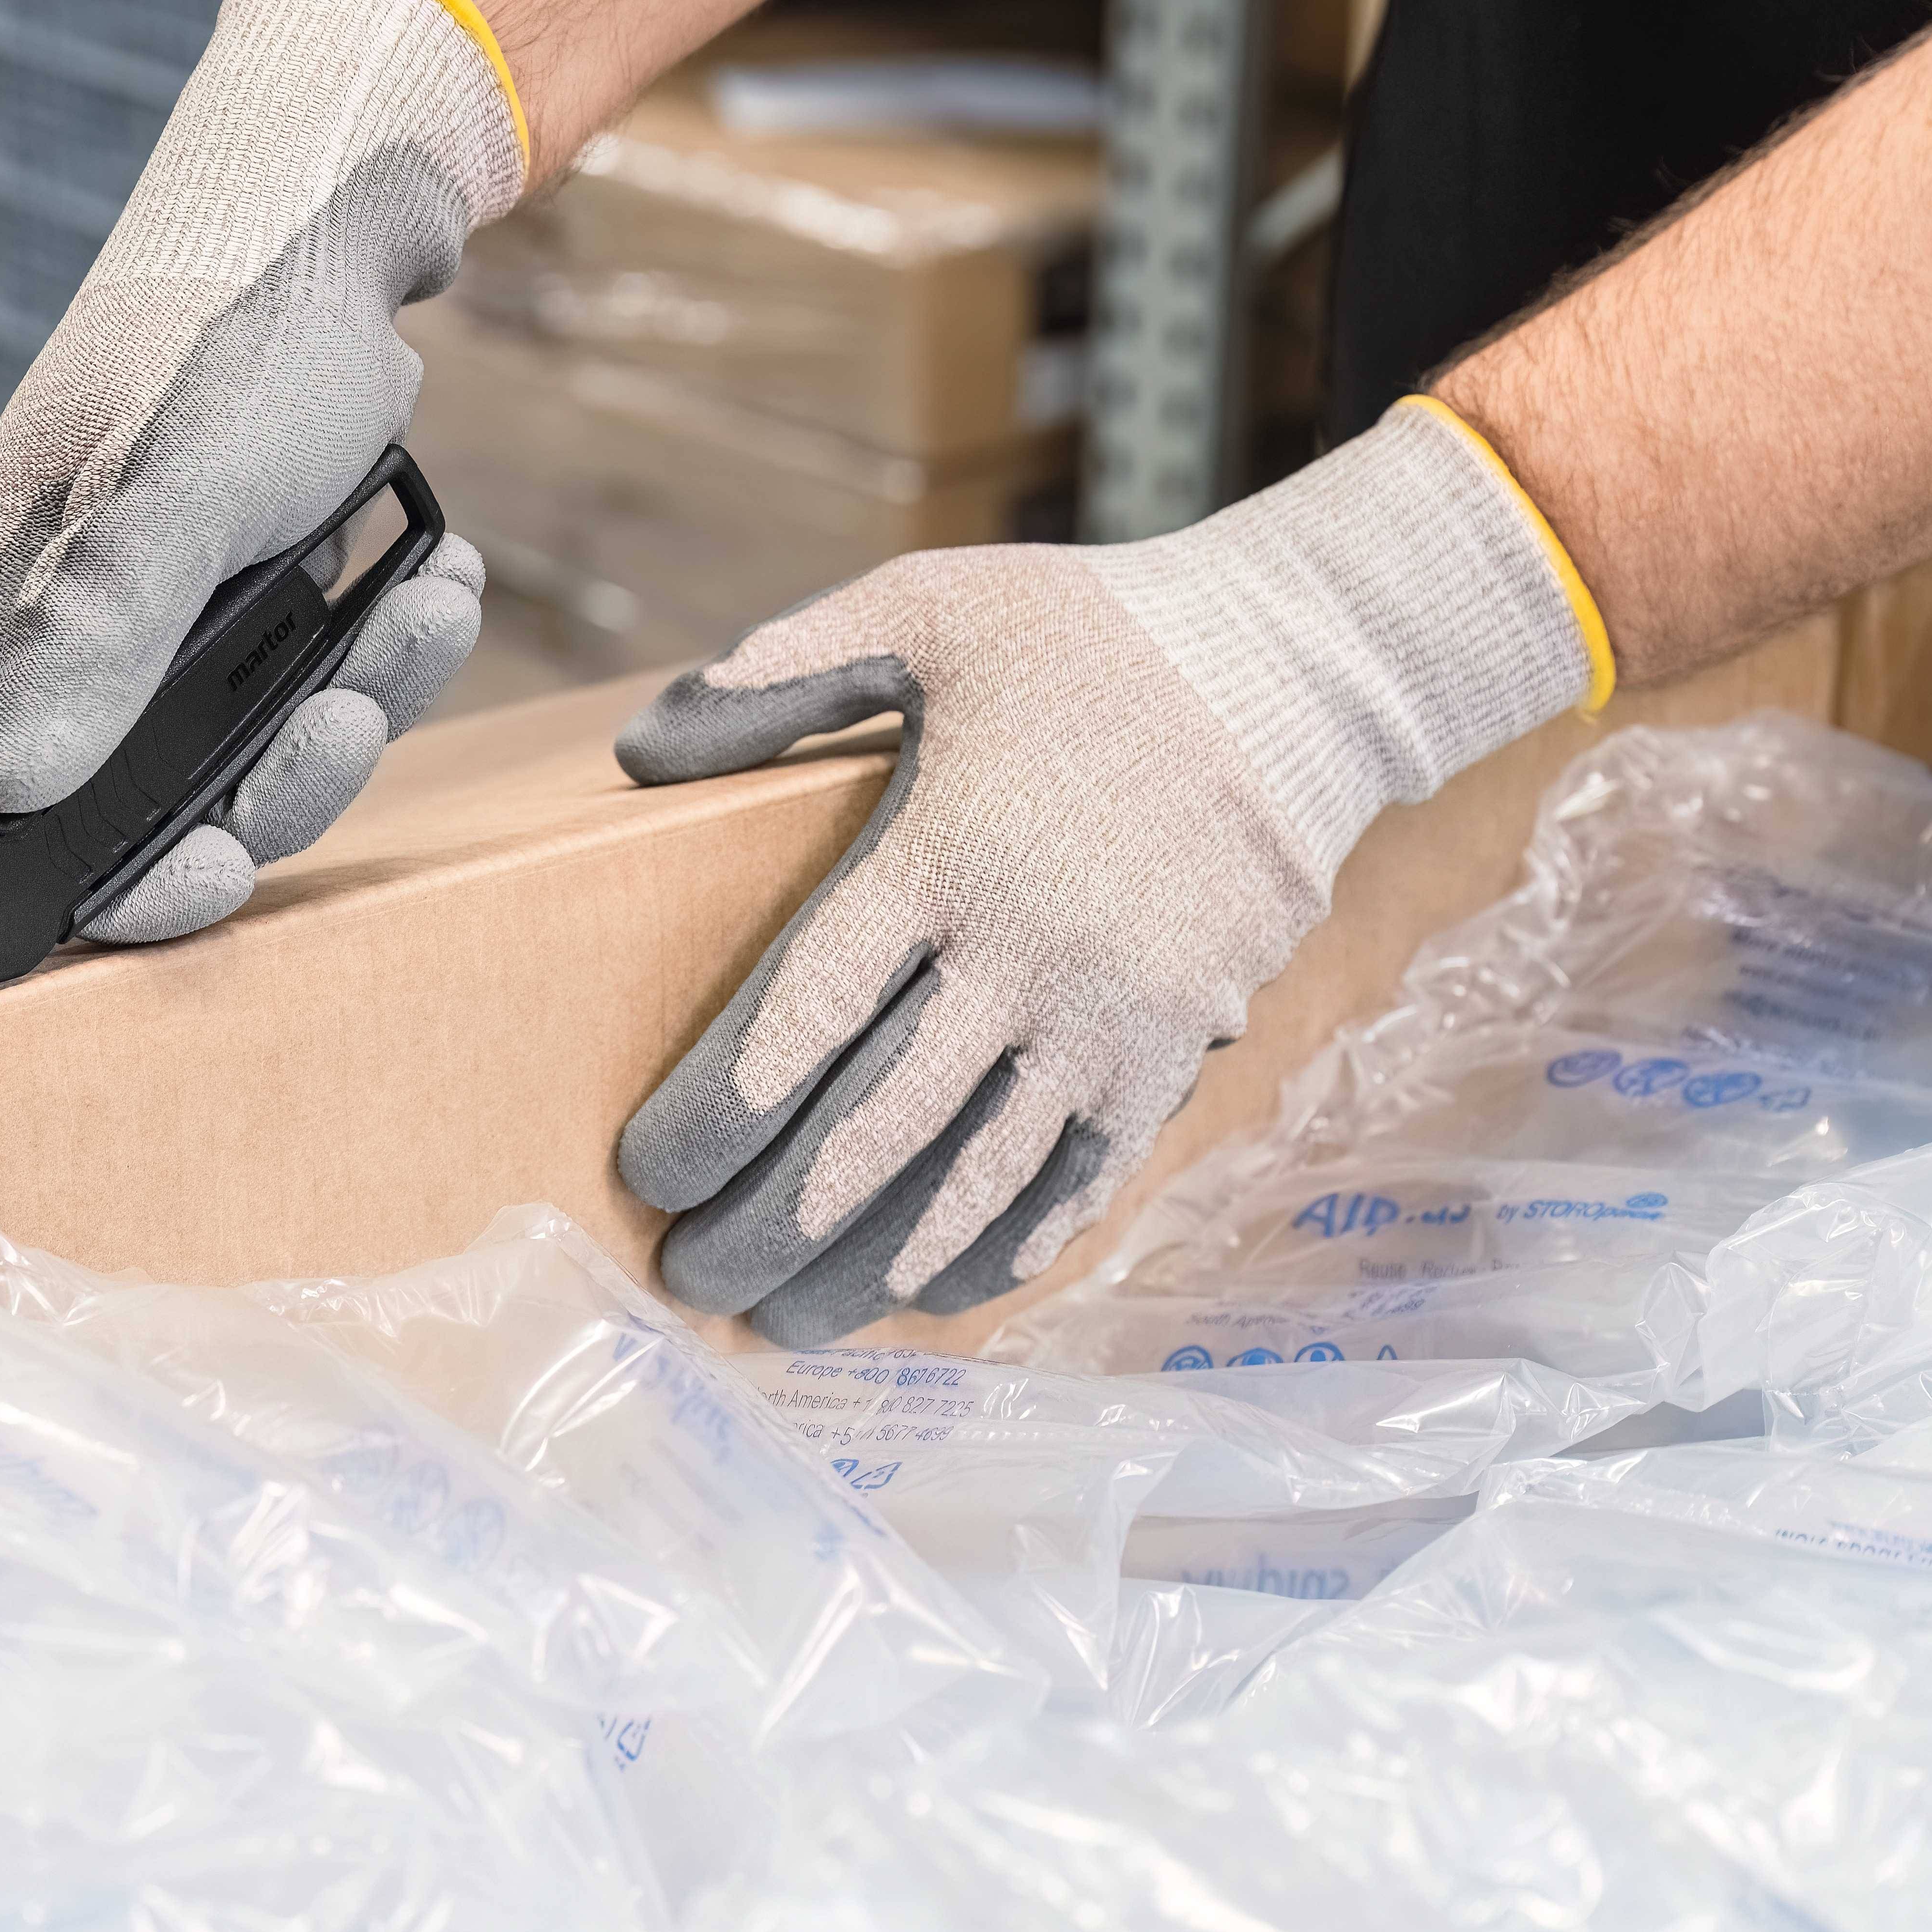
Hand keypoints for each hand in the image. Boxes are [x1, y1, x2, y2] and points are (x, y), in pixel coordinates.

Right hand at [0, 0, 524, 939]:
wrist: (325, 207)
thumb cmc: (231, 339)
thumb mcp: (171, 495)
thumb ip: (95, 645)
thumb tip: (5, 798)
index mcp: (9, 614)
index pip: (14, 819)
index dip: (115, 881)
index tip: (225, 871)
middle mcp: (70, 630)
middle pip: (157, 802)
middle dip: (282, 775)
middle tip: (356, 716)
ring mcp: (162, 609)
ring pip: (257, 742)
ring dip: (359, 698)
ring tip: (431, 609)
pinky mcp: (244, 582)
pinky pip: (313, 670)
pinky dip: (384, 642)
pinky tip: (439, 574)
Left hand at [615, 403, 1609, 1342]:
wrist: (1294, 672)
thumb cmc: (1088, 636)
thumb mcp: (925, 609)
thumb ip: (779, 674)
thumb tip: (637, 749)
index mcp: (941, 857)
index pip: (801, 1015)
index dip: (718, 1112)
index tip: (649, 1174)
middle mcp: (1023, 956)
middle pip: (872, 1124)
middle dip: (772, 1219)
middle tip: (691, 1279)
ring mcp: (1108, 1015)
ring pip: (971, 1175)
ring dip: (872, 1262)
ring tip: (786, 1322)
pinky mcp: (1174, 1047)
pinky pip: (1080, 1174)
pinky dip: (1006, 1245)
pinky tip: (935, 1297)